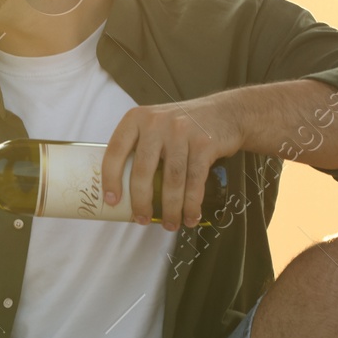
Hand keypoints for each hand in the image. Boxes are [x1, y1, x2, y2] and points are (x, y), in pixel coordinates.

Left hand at [101, 94, 241, 229]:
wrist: (227, 112)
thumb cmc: (183, 127)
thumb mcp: (155, 125)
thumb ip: (139, 147)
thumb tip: (122, 190)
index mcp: (137, 118)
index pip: (115, 151)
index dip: (111, 179)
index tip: (112, 201)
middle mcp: (156, 122)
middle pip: (143, 170)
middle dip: (141, 201)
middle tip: (142, 220)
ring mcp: (181, 132)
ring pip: (171, 180)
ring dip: (170, 208)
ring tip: (170, 225)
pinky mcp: (204, 143)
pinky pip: (195, 180)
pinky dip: (192, 204)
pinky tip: (191, 216)